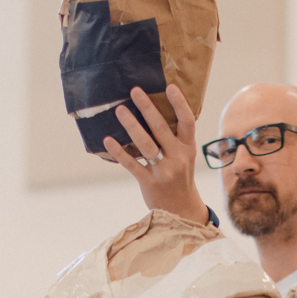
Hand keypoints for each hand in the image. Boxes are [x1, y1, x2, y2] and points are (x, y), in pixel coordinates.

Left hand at [104, 84, 206, 222]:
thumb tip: (153, 111)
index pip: (187, 122)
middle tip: (135, 91)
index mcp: (188, 148)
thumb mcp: (184, 156)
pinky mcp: (149, 183)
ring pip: (146, 145)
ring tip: (120, 110)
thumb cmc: (179, 177)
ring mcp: (164, 171)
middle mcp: (178, 158)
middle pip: (162, 129)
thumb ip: (174, 138)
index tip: (170, 86)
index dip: (180, 104)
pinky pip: (132, 164)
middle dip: (148, 108)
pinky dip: (119, 152)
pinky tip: (108, 140)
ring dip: (132, 126)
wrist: (181, 212)